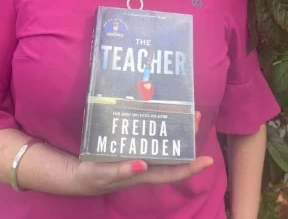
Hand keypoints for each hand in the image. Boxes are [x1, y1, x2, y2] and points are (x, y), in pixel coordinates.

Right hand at [72, 111, 212, 195]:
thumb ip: (121, 171)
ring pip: (164, 143)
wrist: (79, 175)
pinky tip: (160, 113)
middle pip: (173, 153)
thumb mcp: (104, 174)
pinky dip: (158, 126)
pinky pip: (151, 137)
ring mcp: (140, 155)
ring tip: (184, 111)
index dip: (191, 167)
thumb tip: (142, 164)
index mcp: (143, 173)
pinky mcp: (131, 146)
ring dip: (175, 128)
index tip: (208, 160)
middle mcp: (147, 165)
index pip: (172, 172)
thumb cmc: (93, 177)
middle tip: (196, 116)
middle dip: (187, 137)